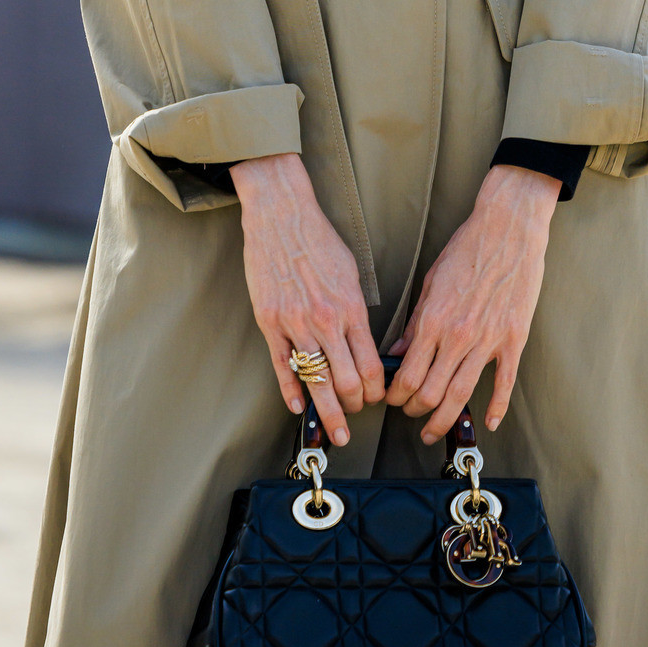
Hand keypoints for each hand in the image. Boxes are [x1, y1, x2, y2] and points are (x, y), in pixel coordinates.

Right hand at [232, 151, 385, 446]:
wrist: (282, 215)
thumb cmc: (319, 239)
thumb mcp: (351, 273)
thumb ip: (357, 310)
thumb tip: (364, 341)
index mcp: (351, 307)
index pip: (371, 364)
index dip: (377, 390)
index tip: (378, 399)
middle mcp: (326, 320)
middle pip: (346, 381)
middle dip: (355, 406)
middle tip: (356, 417)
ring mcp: (295, 323)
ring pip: (316, 381)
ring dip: (328, 411)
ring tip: (335, 432)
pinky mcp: (269, 321)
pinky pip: (282, 365)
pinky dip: (291, 391)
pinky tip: (298, 408)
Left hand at [386, 164, 558, 444]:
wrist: (508, 229)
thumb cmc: (467, 249)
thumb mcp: (431, 282)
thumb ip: (415, 322)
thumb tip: (399, 350)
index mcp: (433, 320)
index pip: (407, 374)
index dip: (396, 395)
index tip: (393, 400)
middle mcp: (458, 336)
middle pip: (431, 393)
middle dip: (416, 411)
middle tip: (411, 415)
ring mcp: (488, 340)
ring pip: (462, 395)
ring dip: (444, 419)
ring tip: (435, 429)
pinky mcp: (513, 340)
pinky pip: (504, 383)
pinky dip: (496, 407)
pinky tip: (489, 422)